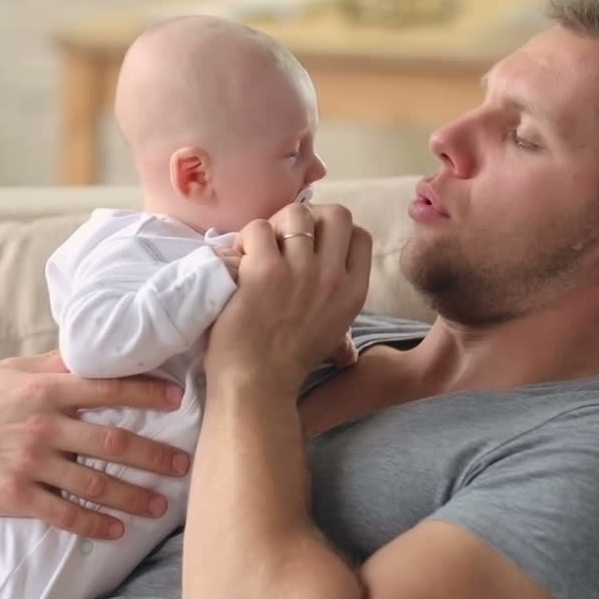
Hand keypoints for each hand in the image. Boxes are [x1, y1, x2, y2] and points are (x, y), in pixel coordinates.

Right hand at [0, 352, 189, 538]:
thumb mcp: (13, 370)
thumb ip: (56, 363)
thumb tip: (96, 347)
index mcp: (46, 389)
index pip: (108, 388)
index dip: (146, 393)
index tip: (177, 399)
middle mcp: (44, 425)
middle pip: (113, 442)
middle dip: (154, 456)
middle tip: (183, 465)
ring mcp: (31, 463)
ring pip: (95, 483)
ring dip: (133, 496)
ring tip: (161, 506)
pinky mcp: (17, 496)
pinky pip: (65, 514)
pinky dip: (95, 524)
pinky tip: (118, 529)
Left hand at [206, 203, 371, 394]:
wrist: (257, 385)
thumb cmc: (289, 363)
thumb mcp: (333, 333)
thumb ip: (338, 301)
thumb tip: (338, 288)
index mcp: (354, 292)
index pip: (360, 235)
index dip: (334, 232)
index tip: (312, 245)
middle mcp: (332, 277)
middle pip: (336, 214)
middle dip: (309, 218)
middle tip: (284, 239)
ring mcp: (300, 272)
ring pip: (295, 213)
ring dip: (273, 227)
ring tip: (257, 250)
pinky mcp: (264, 272)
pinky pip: (258, 229)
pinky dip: (245, 239)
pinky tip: (239, 260)